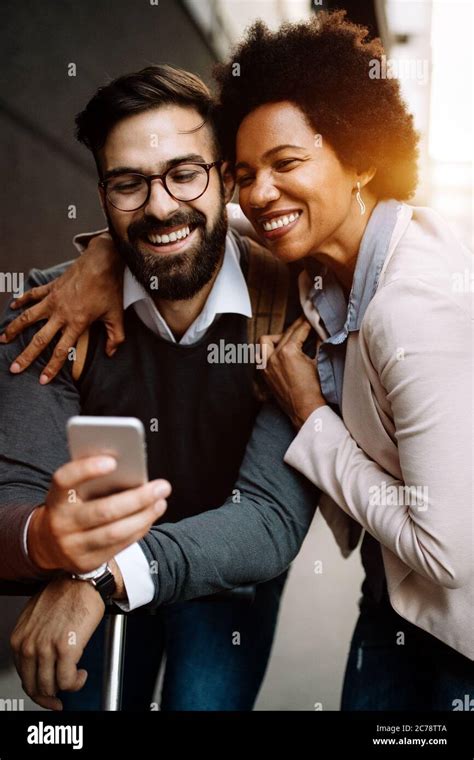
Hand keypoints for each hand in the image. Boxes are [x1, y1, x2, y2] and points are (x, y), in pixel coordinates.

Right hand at [0, 233, 124, 382]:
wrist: (102, 261)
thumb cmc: (110, 288)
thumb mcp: (117, 316)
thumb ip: (115, 337)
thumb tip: (111, 353)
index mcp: (77, 323)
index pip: (61, 351)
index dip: (51, 368)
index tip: (42, 380)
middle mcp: (61, 313)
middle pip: (39, 339)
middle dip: (26, 356)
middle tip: (14, 368)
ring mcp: (53, 300)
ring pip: (29, 317)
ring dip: (15, 329)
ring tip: (3, 339)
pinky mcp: (51, 287)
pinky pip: (32, 295)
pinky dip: (21, 300)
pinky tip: (12, 307)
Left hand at [10, 574, 105, 710]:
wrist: (81, 581)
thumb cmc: (64, 594)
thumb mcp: (36, 617)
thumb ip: (33, 640)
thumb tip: (39, 660)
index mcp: (19, 639)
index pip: (23, 676)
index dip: (36, 689)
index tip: (46, 693)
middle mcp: (28, 645)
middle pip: (34, 686)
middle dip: (48, 697)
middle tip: (59, 699)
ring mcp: (46, 649)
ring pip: (51, 687)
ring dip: (65, 688)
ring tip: (76, 678)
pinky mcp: (65, 649)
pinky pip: (67, 681)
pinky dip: (76, 683)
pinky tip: (81, 674)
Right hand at [28, 455, 170, 573]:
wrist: (47, 543)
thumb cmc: (71, 506)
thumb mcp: (73, 491)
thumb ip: (93, 481)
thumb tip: (131, 471)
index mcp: (56, 498)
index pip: (65, 480)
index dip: (87, 469)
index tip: (113, 461)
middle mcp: (61, 523)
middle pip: (103, 511)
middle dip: (137, 498)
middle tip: (162, 486)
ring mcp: (72, 546)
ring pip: (115, 533)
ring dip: (144, 517)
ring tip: (160, 502)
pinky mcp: (85, 563)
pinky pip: (118, 547)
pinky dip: (138, 530)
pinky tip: (149, 518)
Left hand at [260, 316, 326, 428]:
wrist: (306, 411)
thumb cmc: (315, 390)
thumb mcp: (318, 363)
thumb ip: (319, 344)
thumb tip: (321, 332)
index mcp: (287, 352)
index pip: (299, 330)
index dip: (307, 322)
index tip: (312, 316)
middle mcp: (273, 357)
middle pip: (285, 334)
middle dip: (296, 327)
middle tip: (305, 322)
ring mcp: (266, 366)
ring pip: (265, 342)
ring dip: (276, 337)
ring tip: (288, 338)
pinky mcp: (265, 375)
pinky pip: (261, 356)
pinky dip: (269, 351)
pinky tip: (279, 352)